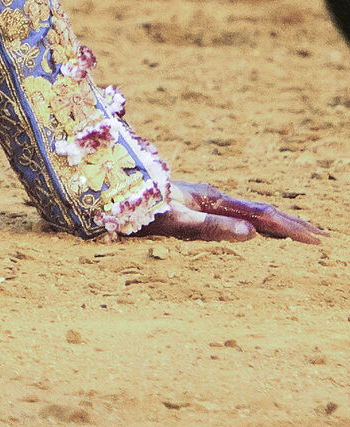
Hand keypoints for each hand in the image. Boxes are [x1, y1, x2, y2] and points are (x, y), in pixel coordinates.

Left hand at [136, 181, 323, 243]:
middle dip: (291, 223)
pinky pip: (232, 213)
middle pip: (259, 210)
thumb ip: (210, 227)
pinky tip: (255, 229)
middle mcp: (210, 197)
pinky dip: (254, 222)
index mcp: (212, 200)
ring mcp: (200, 200)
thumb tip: (252, 233)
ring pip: (246, 211)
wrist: (103, 187)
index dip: (291, 227)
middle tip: (322, 237)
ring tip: (299, 233)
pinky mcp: (190, 205)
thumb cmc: (135, 208)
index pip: (261, 215)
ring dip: (275, 223)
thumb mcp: (173, 221)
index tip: (318, 239)